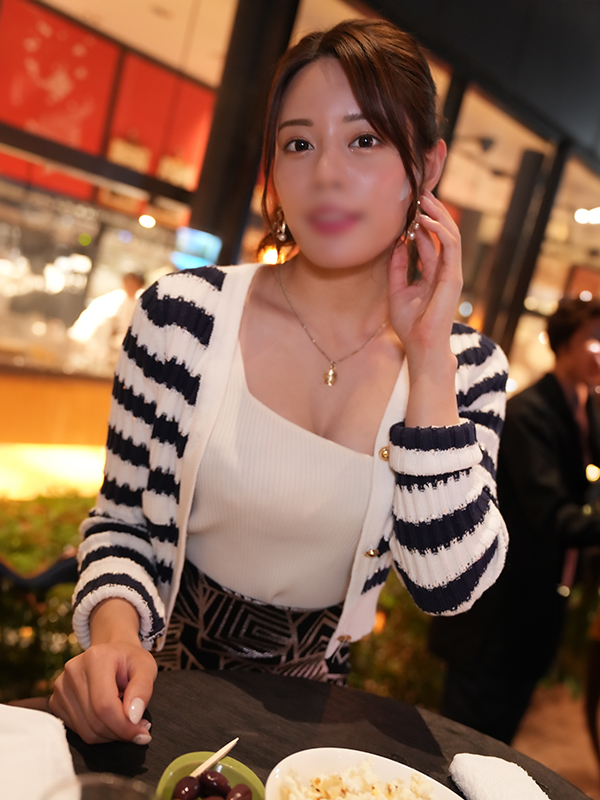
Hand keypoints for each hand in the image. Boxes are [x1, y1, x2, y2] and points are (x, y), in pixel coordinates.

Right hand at [49, 641, 156, 743]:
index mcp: (95, 658)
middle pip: (95, 721)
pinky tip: (108, 717)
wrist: (112, 654)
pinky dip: (98, 732)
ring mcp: (61, 687)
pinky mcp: (56, 702)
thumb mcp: (147, 667)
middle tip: (138, 726)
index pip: (105, 705)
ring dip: (110, 734)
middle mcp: (73, 671)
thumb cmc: (130, 660)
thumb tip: (133, 717)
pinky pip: (79, 731)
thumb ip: (143, 689)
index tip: (142, 731)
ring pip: (87, 731)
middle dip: (120, 731)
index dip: (124, 726)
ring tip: (124, 718)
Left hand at [388, 189, 461, 361]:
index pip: (429, 241)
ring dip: (438, 215)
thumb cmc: (410, 325)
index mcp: (433, 274)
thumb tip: (396, 244)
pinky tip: (425, 220)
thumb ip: (398, 268)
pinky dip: (439, 230)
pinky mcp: (454, 276)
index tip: (408, 206)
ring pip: (450, 234)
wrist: (421, 345)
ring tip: (424, 199)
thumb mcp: (396, 291)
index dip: (420, 222)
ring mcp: (451, 272)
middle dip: (433, 212)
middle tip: (420, 193)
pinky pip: (450, 246)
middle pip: (442, 233)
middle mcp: (444, 270)